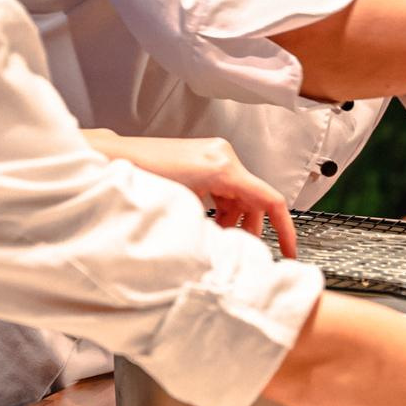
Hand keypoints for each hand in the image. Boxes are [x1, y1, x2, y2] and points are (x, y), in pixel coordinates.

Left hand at [96, 134, 298, 258]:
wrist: (115, 157)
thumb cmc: (140, 175)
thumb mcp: (183, 206)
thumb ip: (214, 225)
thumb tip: (229, 249)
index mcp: (224, 166)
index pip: (270, 199)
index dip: (285, 228)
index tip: (290, 250)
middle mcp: (223, 156)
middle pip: (255, 200)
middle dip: (250, 228)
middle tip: (238, 250)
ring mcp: (214, 155)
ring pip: (240, 195)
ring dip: (233, 219)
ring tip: (216, 237)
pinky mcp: (204, 159)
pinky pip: (226, 187)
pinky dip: (222, 207)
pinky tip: (207, 221)